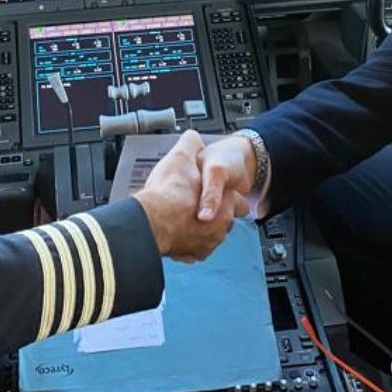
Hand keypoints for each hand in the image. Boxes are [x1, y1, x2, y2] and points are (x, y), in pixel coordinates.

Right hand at [133, 130, 247, 261]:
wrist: (151, 221)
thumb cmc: (169, 193)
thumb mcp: (182, 155)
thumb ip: (191, 144)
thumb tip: (193, 137)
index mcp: (225, 201)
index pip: (240, 201)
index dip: (228, 194)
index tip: (220, 191)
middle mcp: (220, 226)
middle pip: (225, 220)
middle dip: (214, 213)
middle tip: (196, 202)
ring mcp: (206, 243)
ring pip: (210, 236)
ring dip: (201, 228)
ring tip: (184, 216)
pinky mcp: (190, 254)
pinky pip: (193, 249)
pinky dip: (187, 241)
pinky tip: (176, 230)